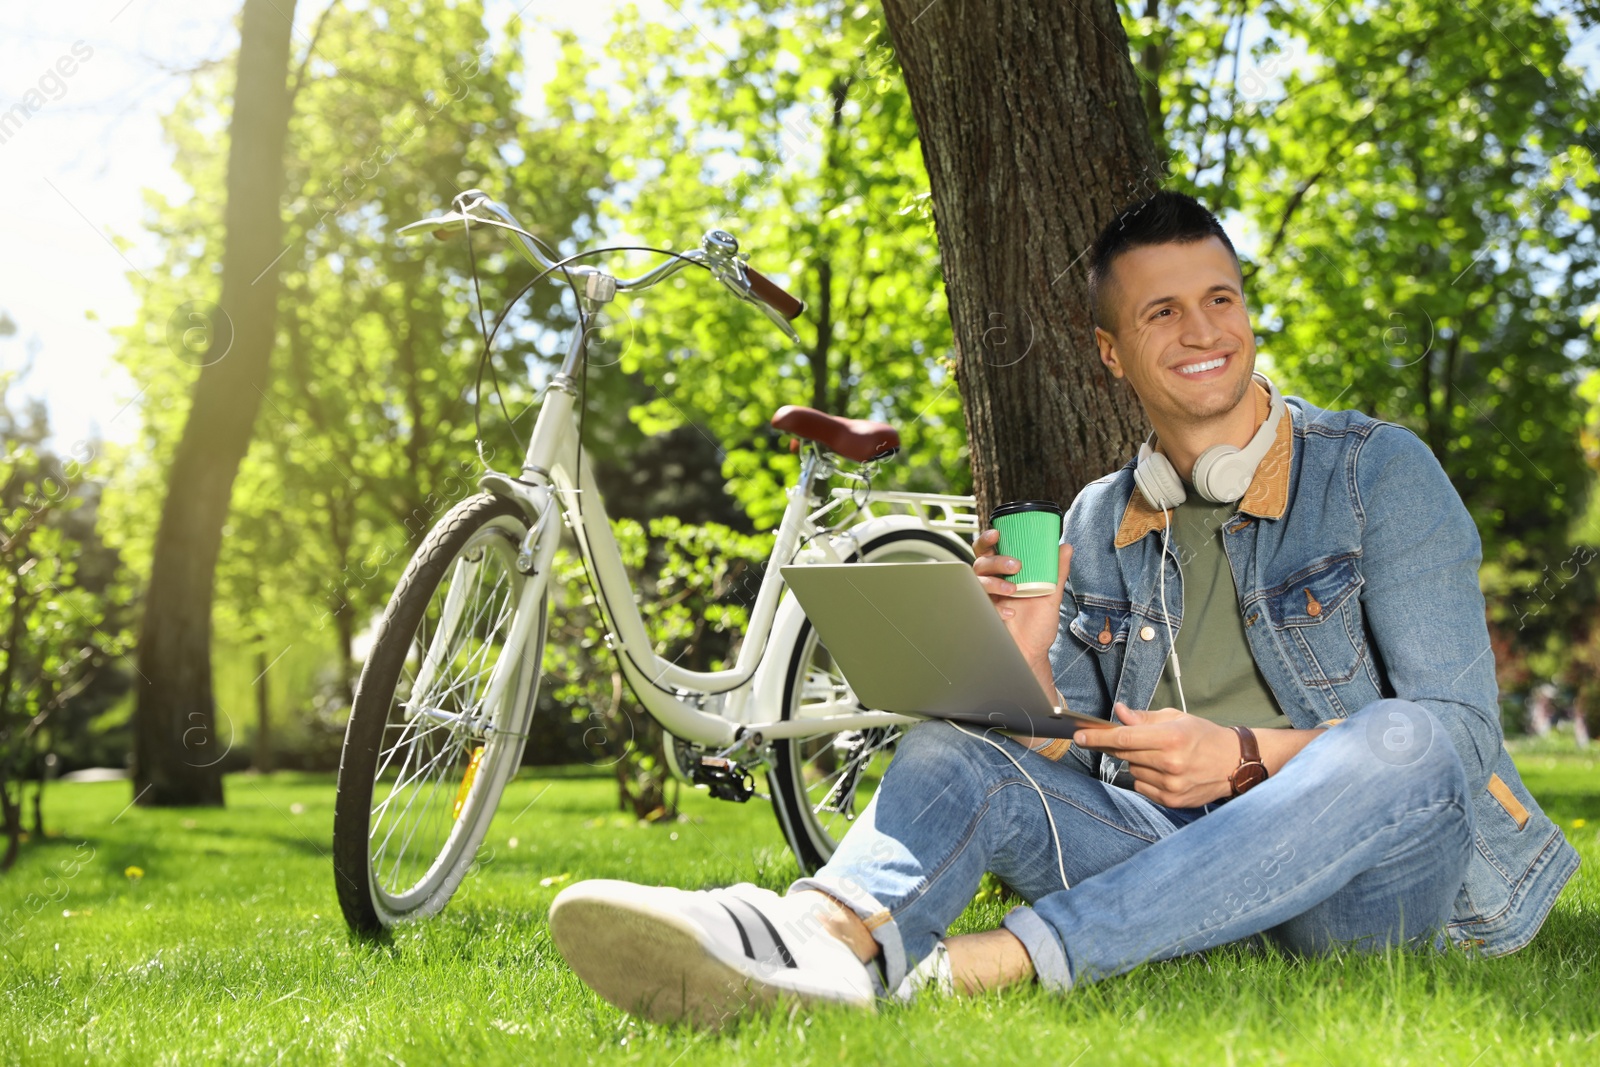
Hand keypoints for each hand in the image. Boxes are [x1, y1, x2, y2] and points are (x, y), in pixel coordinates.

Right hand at [972, 529, 1072, 681]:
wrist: (1032, 653)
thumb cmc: (1038, 625)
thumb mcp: (1052, 596)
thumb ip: (1057, 572)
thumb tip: (1066, 547)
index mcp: (1006, 573)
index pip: (990, 550)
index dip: (988, 539)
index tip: (997, 533)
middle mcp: (994, 583)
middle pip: (981, 561)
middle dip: (994, 560)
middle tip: (1015, 565)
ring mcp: (987, 599)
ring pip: (978, 580)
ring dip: (994, 582)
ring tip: (1013, 590)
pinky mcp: (983, 614)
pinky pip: (980, 604)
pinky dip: (996, 607)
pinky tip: (1010, 613)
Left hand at [1070, 703, 1240, 806]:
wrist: (1234, 763)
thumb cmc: (1204, 736)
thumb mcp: (1176, 718)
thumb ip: (1144, 718)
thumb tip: (1118, 712)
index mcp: (1170, 738)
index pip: (1123, 737)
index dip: (1097, 737)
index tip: (1079, 736)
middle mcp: (1170, 763)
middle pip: (1125, 754)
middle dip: (1121, 746)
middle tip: (1130, 740)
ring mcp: (1171, 785)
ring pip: (1132, 771)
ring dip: (1138, 762)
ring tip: (1161, 756)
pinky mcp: (1172, 800)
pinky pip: (1142, 787)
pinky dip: (1147, 778)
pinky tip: (1165, 771)